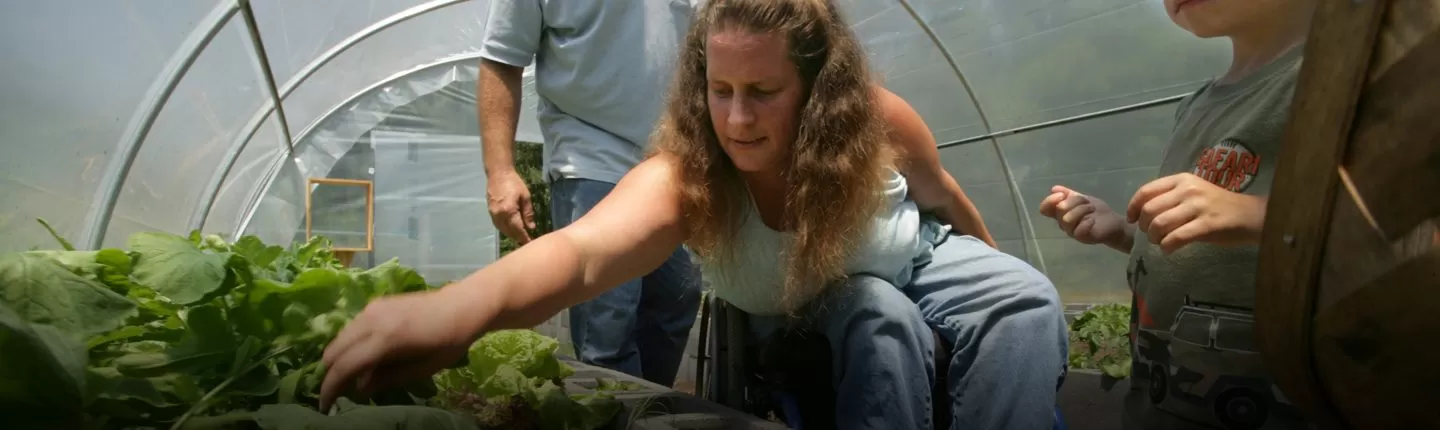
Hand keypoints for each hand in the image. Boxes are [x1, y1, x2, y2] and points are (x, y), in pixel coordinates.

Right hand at [318, 289, 480, 411]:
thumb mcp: (423, 368)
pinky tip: (363, 355)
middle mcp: (371, 320)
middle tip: (337, 393)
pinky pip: (351, 326)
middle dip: (330, 374)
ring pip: (339, 337)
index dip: (330, 388)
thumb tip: (359, 388)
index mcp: (385, 339)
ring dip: (339, 358)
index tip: (326, 406)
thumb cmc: (450, 341)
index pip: (344, 366)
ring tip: (351, 376)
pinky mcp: (376, 302)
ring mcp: (372, 308)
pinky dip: (349, 343)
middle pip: (333, 350)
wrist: (464, 304)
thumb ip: (388, 379)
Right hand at [487, 170, 536, 243]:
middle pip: (509, 232)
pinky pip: (498, 225)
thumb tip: (531, 227)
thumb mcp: (526, 197)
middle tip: (526, 241)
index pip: (518, 230)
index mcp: (509, 211)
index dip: (524, 237)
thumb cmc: (514, 183)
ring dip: (511, 235)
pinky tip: (510, 229)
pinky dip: (505, 229)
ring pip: (502, 230)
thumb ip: (528, 214)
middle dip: (518, 238)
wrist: (498, 173)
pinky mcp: (490, 211)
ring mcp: (493, 214)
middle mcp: (499, 215)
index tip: (530, 242)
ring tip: (519, 237)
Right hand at [1039, 185, 1130, 250]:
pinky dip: (1087, 222)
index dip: (1051, 200)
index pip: (1044, 208)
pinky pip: (1079, 230)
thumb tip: (1054, 188)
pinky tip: (1093, 220)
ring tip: (1092, 209)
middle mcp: (1063, 223)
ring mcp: (1072, 232)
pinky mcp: (1083, 238)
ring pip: (1068, 219)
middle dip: (1075, 200)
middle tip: (1087, 202)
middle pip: (1060, 209)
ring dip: (1082, 209)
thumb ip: (1068, 194)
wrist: (1114, 223)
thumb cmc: (1096, 212)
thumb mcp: (1082, 199)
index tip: (1063, 195)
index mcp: (1061, 213)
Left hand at [1126, 173, 1266, 253]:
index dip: (1133, 207)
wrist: (1252, 215)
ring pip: (1160, 224)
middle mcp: (1188, 190)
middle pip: (1149, 210)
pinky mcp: (1207, 224)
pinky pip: (1176, 237)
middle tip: (1150, 234)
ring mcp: (1198, 206)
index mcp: (1182, 180)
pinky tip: (1169, 249)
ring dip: (1154, 237)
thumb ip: (1170, 198)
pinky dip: (1167, 246)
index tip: (1131, 219)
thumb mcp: (1193, 193)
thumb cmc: (1219, 206)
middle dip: (1143, 226)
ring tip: (1160, 242)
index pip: (1146, 191)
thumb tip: (1142, 212)